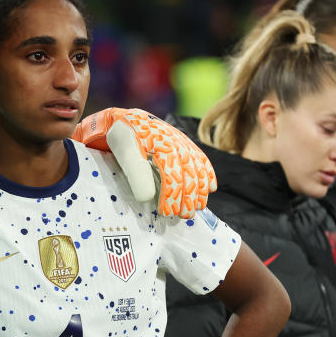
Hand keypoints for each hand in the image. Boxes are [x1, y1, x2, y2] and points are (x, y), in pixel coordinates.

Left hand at [72, 108, 216, 217]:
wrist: (131, 120)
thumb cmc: (125, 139)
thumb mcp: (124, 154)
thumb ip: (136, 175)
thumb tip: (147, 198)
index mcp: (157, 142)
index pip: (169, 172)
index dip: (170, 195)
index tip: (166, 214)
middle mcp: (173, 140)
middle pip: (186, 172)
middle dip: (187, 197)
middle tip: (183, 216)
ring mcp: (182, 141)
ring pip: (197, 167)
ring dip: (199, 189)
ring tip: (197, 208)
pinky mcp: (187, 144)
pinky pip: (202, 159)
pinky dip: (208, 174)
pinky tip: (211, 189)